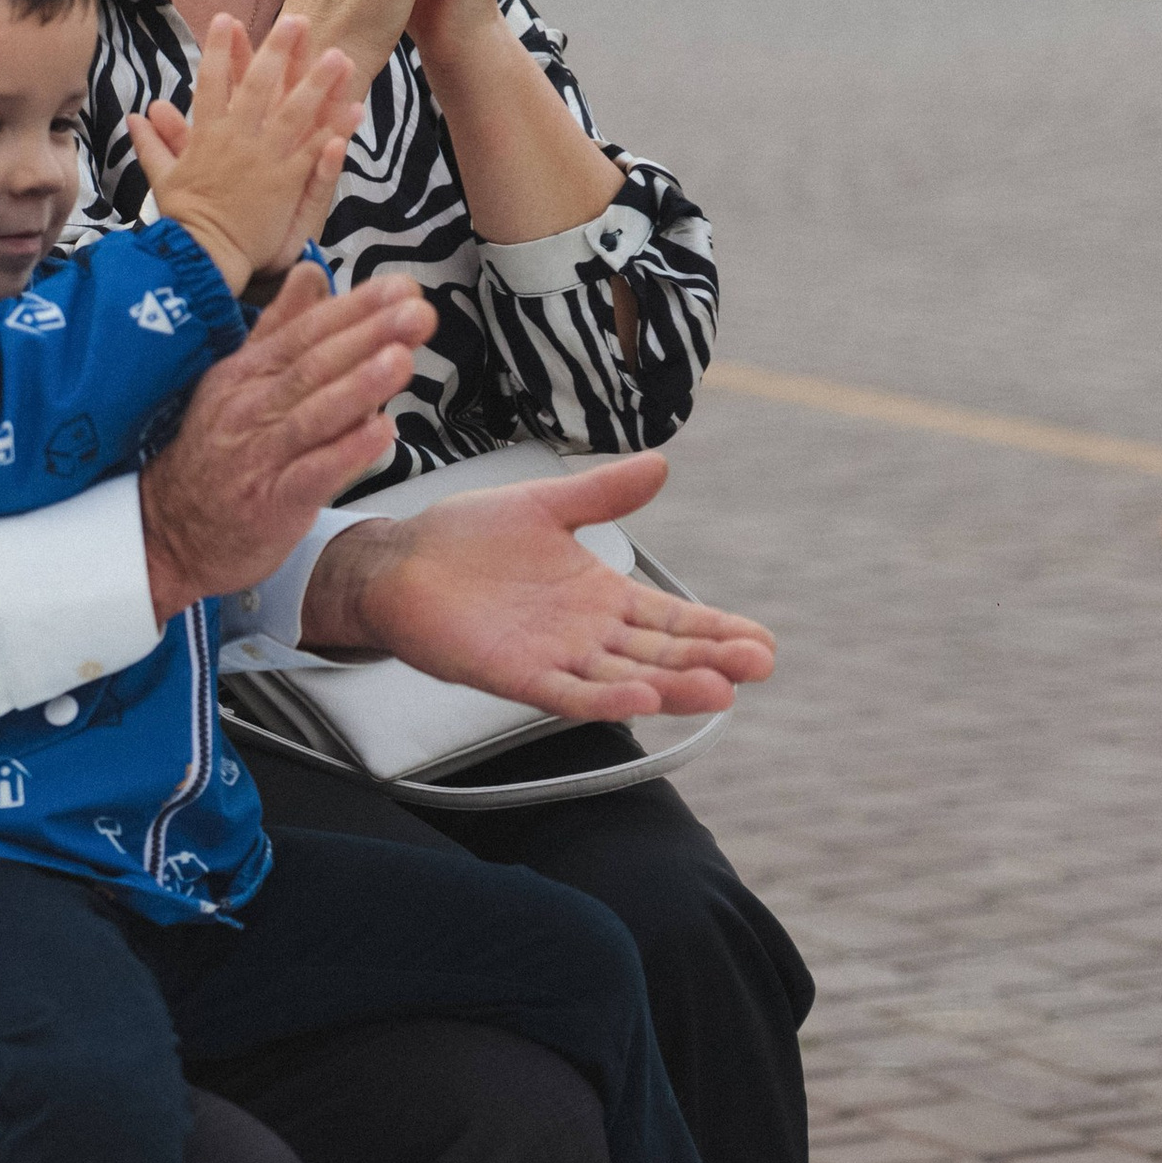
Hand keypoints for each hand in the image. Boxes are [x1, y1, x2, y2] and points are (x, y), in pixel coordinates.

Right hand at [129, 11, 357, 289]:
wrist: (205, 255)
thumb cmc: (185, 220)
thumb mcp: (163, 179)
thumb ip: (152, 145)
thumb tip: (135, 117)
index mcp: (207, 135)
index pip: (210, 82)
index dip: (217, 49)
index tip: (225, 20)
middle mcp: (237, 140)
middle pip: (259, 85)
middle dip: (277, 50)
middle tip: (296, 21)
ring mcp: (264, 159)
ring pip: (294, 112)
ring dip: (317, 82)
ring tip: (336, 56)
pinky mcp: (287, 182)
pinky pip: (315, 149)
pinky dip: (336, 130)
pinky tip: (355, 109)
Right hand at [140, 270, 435, 621]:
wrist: (170, 533)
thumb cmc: (214, 457)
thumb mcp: (236, 382)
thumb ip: (279, 328)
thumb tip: (310, 273)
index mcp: (246, 375)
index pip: (306, 332)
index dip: (355, 308)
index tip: (401, 287)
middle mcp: (250, 409)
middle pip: (314, 365)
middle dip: (369, 335)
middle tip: (416, 312)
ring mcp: (259, 456)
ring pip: (313, 414)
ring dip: (360, 386)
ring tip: (401, 359)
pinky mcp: (271, 503)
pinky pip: (312, 473)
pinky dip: (347, 453)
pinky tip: (382, 433)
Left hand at [298, 453, 776, 720]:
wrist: (398, 560)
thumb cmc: (465, 538)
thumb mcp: (545, 506)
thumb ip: (602, 494)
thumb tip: (661, 463)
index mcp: (601, 596)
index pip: (673, 617)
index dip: (716, 630)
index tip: (763, 642)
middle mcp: (587, 634)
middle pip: (661, 653)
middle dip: (711, 660)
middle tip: (759, 665)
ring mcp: (554, 658)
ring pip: (625, 679)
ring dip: (671, 686)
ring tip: (718, 690)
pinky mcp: (514, 675)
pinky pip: (566, 693)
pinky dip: (603, 699)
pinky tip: (639, 699)